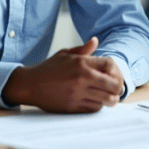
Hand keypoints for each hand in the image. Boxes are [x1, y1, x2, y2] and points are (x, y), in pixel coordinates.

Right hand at [2, 37, 123, 112]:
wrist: (30, 85)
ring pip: (106, 99)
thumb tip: (96, 41)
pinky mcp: (73, 106)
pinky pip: (94, 107)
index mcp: (81, 63)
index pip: (110, 64)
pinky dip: (98, 105)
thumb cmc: (48, 69)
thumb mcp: (65, 54)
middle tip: (117, 88)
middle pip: (113, 84)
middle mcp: (82, 78)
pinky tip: (96, 101)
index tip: (114, 74)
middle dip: (118, 86)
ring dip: (111, 98)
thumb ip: (83, 49)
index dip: (116, 70)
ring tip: (110, 97)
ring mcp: (78, 93)